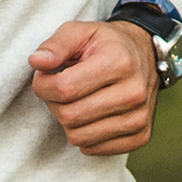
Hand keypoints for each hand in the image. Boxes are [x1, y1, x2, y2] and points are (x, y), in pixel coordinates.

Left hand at [26, 21, 157, 157]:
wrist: (145, 56)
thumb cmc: (105, 45)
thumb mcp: (80, 32)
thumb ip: (55, 44)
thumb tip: (36, 61)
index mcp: (119, 62)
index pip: (64, 88)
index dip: (43, 85)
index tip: (45, 76)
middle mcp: (134, 93)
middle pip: (69, 116)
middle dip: (54, 104)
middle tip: (61, 89)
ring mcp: (139, 118)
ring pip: (79, 137)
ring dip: (68, 121)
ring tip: (77, 101)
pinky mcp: (141, 136)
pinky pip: (93, 150)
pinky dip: (84, 135)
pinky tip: (91, 116)